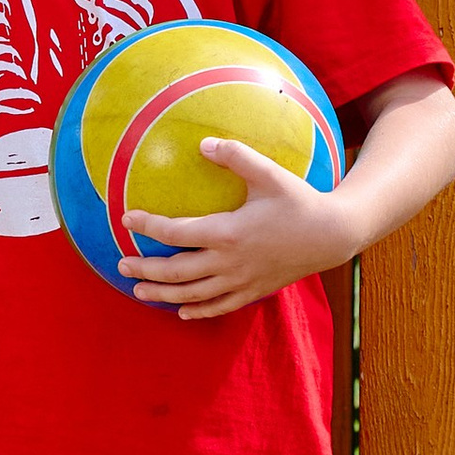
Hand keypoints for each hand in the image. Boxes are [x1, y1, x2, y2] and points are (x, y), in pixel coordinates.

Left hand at [121, 135, 352, 322]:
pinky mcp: (254, 291)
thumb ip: (235, 156)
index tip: (125, 218)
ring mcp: (242, 281)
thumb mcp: (269, 173)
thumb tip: (203, 143)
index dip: (148, 226)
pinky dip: (199, 311)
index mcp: (228, 232)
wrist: (333, 235)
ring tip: (138, 292)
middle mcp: (230, 262)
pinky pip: (220, 307)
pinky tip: (182, 312)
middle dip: (146, 270)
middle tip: (121, 265)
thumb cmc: (299, 201)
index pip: (177, 233)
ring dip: (163, 295)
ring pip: (194, 295)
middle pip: (177, 272)